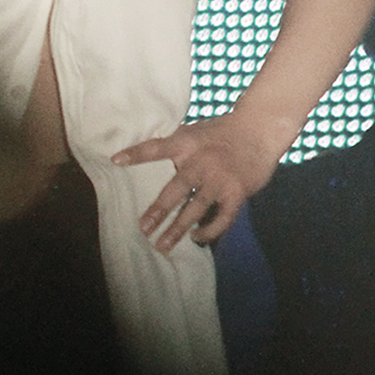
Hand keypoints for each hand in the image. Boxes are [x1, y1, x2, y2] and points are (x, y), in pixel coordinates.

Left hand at [111, 109, 284, 253]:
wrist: (258, 130)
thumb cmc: (223, 132)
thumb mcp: (196, 131)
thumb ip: (178, 145)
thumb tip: (153, 153)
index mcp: (187, 142)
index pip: (156, 147)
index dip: (136, 153)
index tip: (115, 161)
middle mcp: (201, 161)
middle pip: (175, 188)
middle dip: (158, 210)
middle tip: (143, 228)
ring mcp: (219, 178)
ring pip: (195, 208)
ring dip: (178, 229)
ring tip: (162, 244)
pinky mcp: (236, 193)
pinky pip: (221, 218)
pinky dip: (208, 231)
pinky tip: (196, 237)